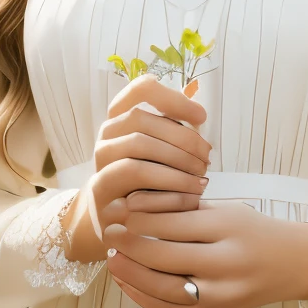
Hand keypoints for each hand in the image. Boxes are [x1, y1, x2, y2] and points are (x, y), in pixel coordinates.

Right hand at [63, 74, 210, 263]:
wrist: (115, 218)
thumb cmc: (148, 181)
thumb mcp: (162, 152)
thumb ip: (175, 133)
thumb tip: (199, 114)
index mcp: (123, 116)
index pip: (142, 89)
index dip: (174, 98)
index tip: (202, 116)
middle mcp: (107, 133)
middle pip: (142, 118)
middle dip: (182, 137)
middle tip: (207, 158)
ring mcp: (100, 158)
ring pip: (139, 145)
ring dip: (177, 159)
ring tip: (202, 178)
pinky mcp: (101, 184)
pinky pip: (134, 173)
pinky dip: (167, 181)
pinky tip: (190, 194)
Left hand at [103, 200, 307, 307]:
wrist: (294, 264)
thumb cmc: (254, 231)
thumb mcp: (226, 210)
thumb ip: (183, 209)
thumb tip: (132, 207)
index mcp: (229, 228)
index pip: (172, 223)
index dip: (139, 218)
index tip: (120, 210)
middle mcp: (226, 263)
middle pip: (164, 256)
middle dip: (129, 245)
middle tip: (109, 232)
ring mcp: (221, 293)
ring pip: (163, 288)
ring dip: (130, 273)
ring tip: (112, 258)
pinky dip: (143, 299)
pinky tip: (127, 283)